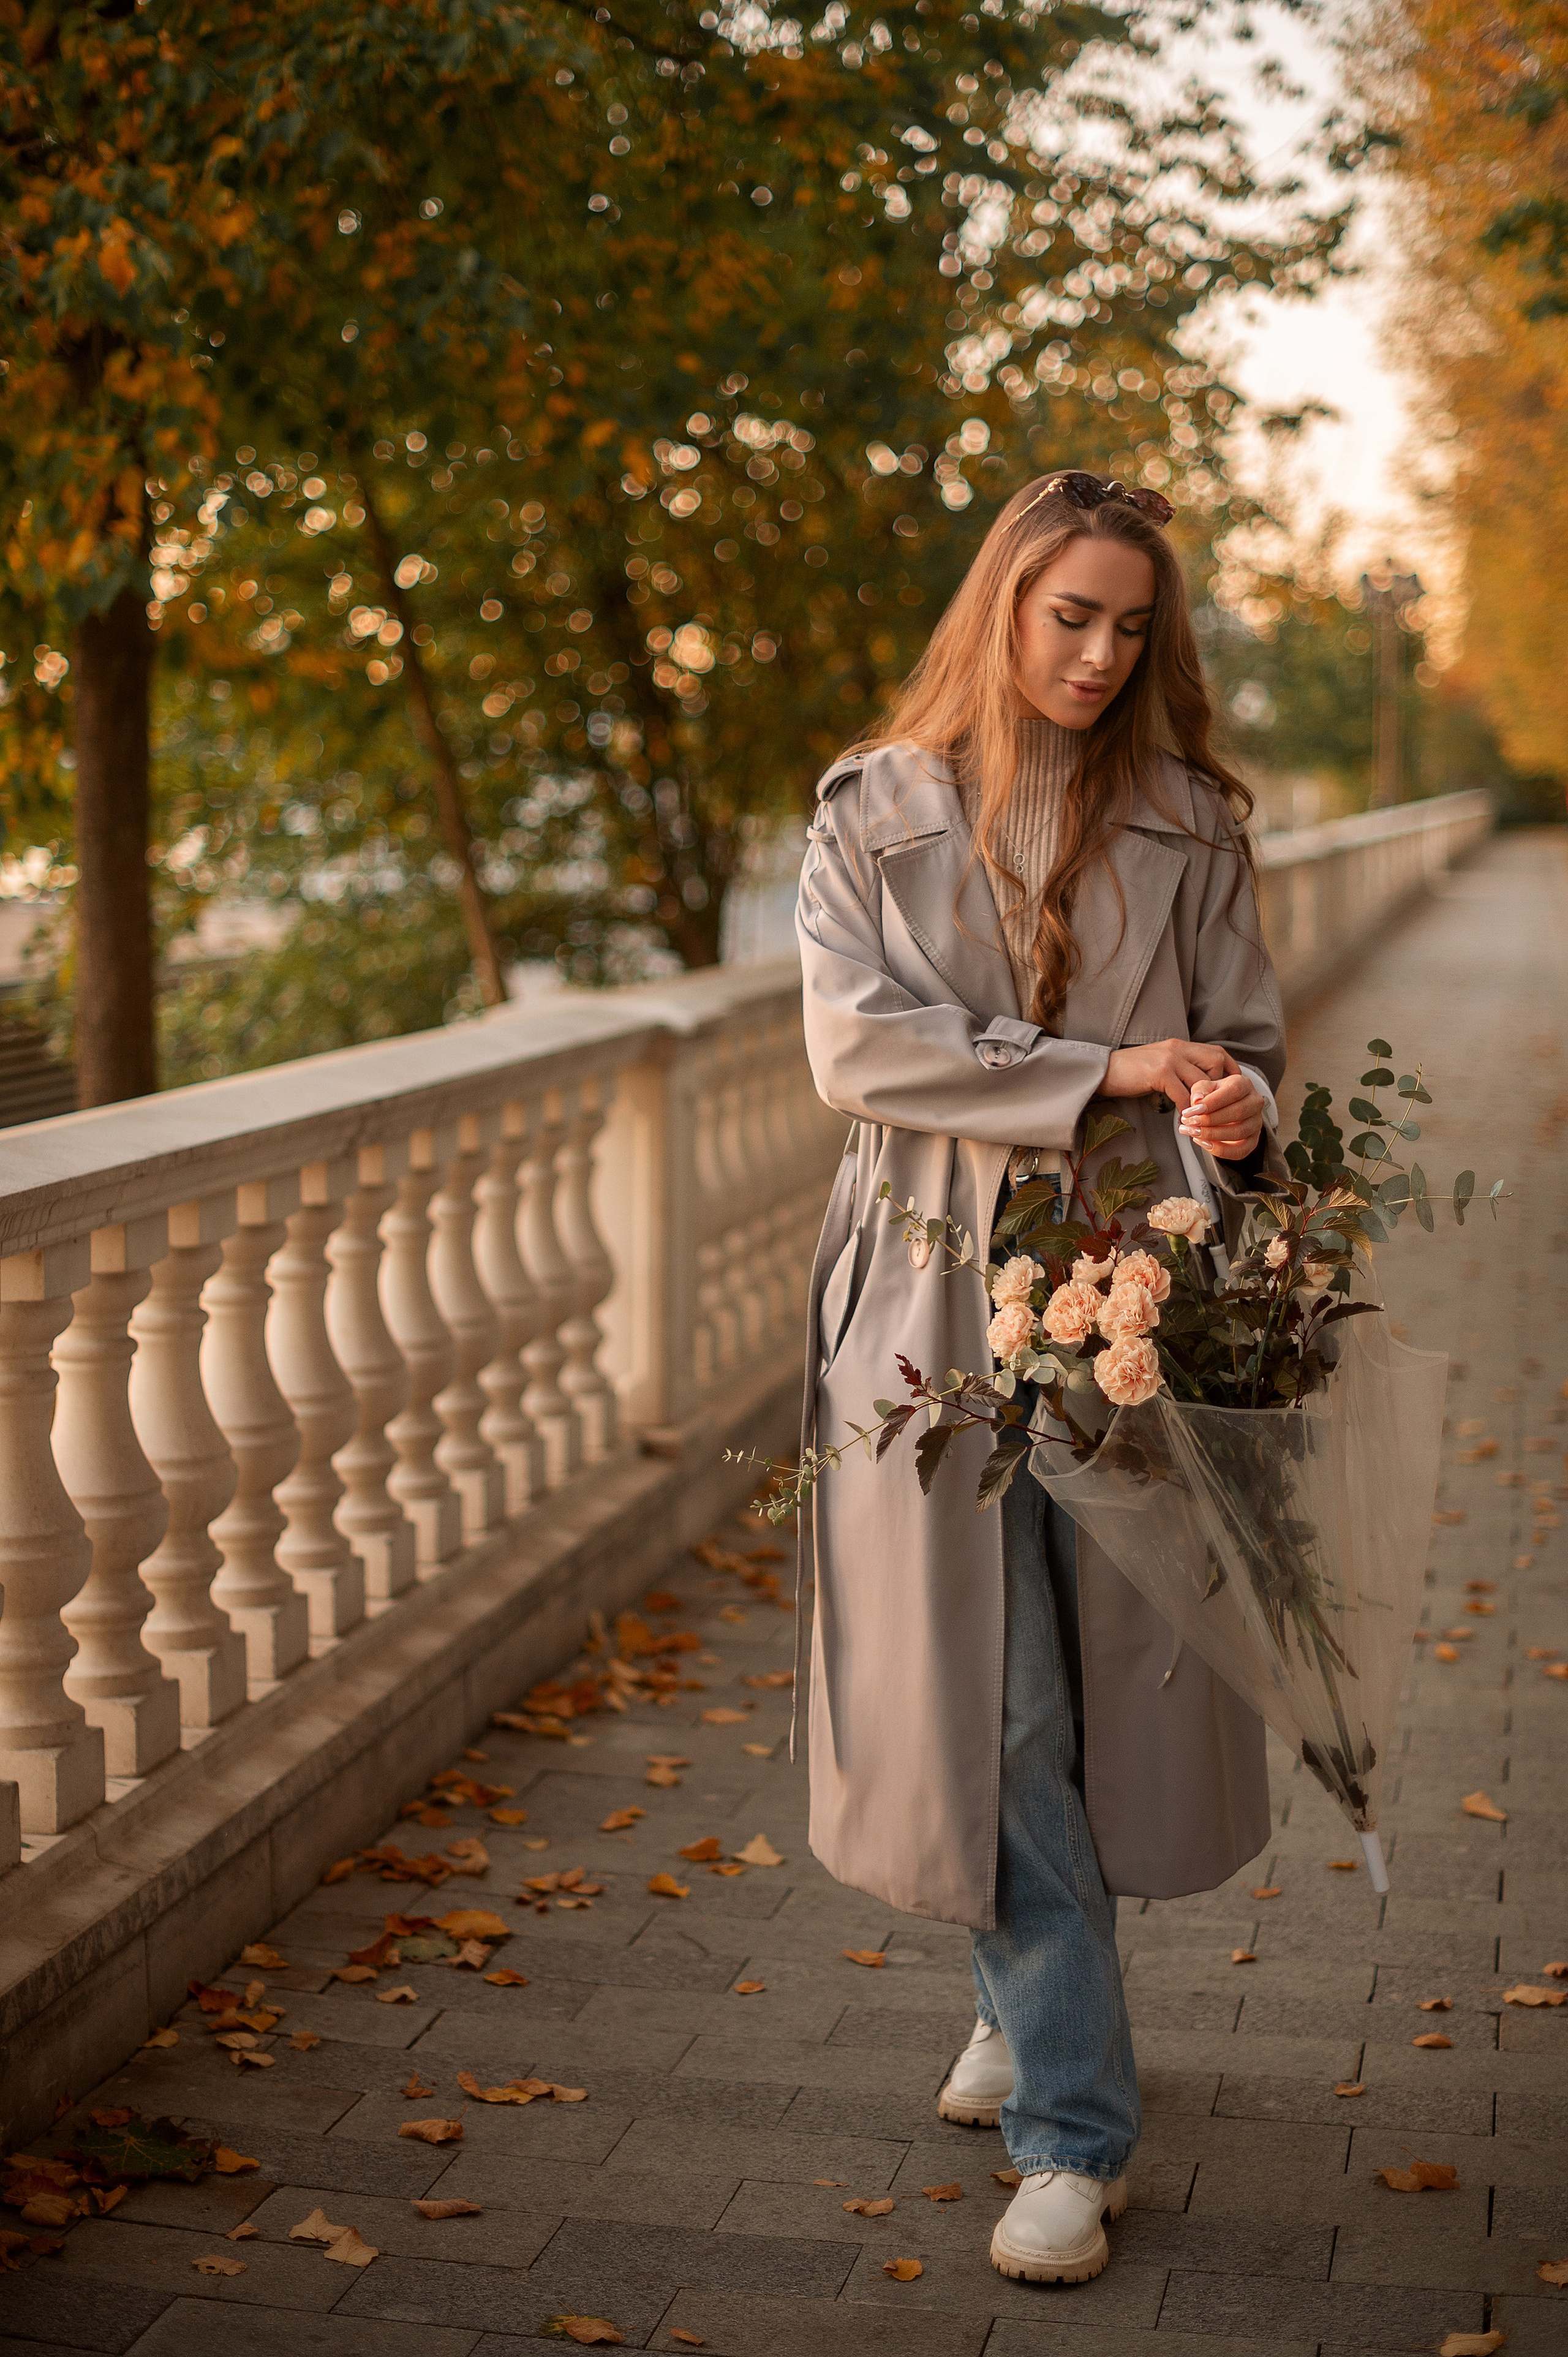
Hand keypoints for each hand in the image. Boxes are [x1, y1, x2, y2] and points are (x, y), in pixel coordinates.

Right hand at [1102, 1037, 1236, 1111]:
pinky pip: (1183, 1095)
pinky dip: (1186, 1110)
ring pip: (1202, 1082)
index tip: (1233, 1090)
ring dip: (1205, 1104)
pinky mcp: (1159, 1073)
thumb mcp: (1160, 1063)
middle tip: (1218, 1107)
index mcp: (1180, 1045)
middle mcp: (1178, 1048)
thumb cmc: (1130, 1071)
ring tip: (1202, 1119)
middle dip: (1221, 1087)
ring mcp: (1169, 1059)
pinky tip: (1182, 1120)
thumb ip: (1179, 1068)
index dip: (1230, 1071)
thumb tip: (1198, 1086)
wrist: (1103, 1070)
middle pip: (1216, 1063)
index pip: (1217, 1053)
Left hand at [1179, 1070, 1264, 1161]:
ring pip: (1239, 1132)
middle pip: (1238, 1112)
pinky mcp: (1253, 1140)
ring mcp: (1256, 1123)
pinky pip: (1240, 1150)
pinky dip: (1220, 1150)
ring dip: (1213, 1135)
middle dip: (1210, 1120)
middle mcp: (1254, 1103)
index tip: (1191, 1111)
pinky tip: (1204, 1143)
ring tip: (1193, 1132)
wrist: (1224, 1107)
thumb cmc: (1215, 1095)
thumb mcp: (1205, 1087)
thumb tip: (1197, 1100)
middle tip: (1189, 1123)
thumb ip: (1200, 1091)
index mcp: (1244, 1084)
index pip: (1233, 1091)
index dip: (1212, 1102)